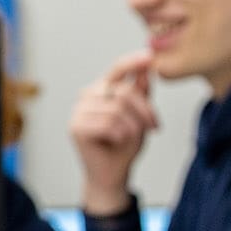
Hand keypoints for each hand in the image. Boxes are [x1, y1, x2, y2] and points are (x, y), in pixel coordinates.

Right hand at [69, 50, 157, 215]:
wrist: (113, 173)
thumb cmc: (125, 145)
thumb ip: (141, 93)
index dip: (133, 62)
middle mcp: (88, 95)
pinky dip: (120, 134)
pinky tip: (118, 141)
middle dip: (144, 110)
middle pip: (123, 92)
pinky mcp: (75, 126)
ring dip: (133, 126)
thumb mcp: (139, 116)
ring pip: (117, 109)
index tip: (149, 58)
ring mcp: (79, 110)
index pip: (117, 69)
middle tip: (154, 126)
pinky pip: (107, 124)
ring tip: (134, 137)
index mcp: (103, 89)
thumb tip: (146, 68)